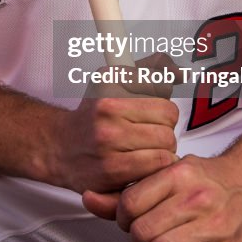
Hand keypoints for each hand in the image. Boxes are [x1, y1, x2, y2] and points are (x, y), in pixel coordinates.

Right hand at [59, 54, 181, 199]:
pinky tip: (142, 165)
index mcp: (110, 84)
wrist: (60, 147)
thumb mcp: (116, 81)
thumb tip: (180, 73)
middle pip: (168, 120)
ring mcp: (108, 140)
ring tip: (146, 150)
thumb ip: (152, 71)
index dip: (162, 106)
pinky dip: (155, 169)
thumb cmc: (92, 116)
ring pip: (166, 146)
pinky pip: (155, 168)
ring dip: (162, 151)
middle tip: (150, 133)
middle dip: (164, 129)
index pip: (164, 94)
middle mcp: (107, 110)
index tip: (152, 110)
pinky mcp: (111, 170)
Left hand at [109, 153, 241, 241]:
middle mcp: (197, 197)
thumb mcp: (169, 174)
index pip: (131, 202)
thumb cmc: (204, 181)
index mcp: (179, 174)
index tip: (126, 224)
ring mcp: (214, 224)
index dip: (120, 219)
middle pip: (144, 231)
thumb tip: (88, 197)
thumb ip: (130, 190)